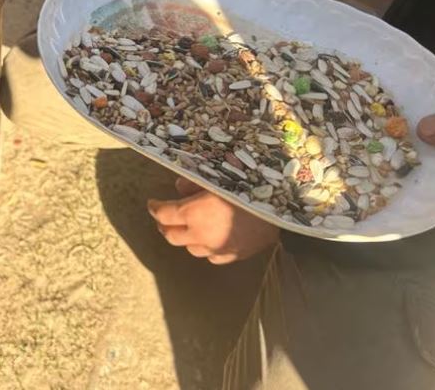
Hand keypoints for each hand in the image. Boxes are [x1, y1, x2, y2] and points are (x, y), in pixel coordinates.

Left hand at [148, 178, 278, 264]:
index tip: (152, 203)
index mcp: (193, 213)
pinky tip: (210, 240)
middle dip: (165, 226)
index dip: (154, 207)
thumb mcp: (217, 177)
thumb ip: (193, 182)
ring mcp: (217, 249)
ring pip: (191, 249)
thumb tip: (179, 187)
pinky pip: (212, 256)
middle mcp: (201, 235)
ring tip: (188, 228)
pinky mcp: (233, 256)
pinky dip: (206, 248)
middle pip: (171, 236)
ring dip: (186, 238)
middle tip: (165, 218)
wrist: (281, 207)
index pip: (163, 214)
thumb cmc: (247, 186)